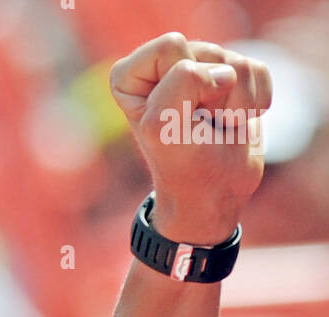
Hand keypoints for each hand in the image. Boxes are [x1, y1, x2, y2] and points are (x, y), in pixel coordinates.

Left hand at [109, 32, 272, 243]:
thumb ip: (183, 81)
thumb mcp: (165, 127)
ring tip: (217, 127)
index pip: (172, 46)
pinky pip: (258, 71)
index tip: (177, 120)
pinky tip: (236, 124)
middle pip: (207, 53)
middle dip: (211, 96)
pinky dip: (254, 104)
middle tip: (200, 127)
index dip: (184, 83)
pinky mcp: (236, 79)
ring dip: (234, 105)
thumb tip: (227, 73)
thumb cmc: (183, 167)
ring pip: (236, 63)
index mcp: (132, 77)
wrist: (216, 196)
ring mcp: (204, 69)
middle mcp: (166, 67)